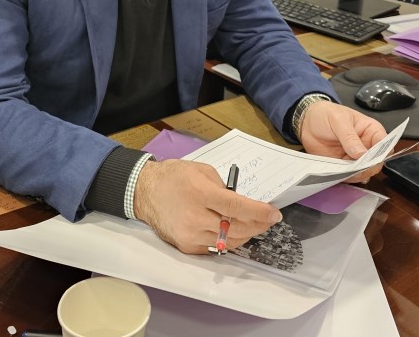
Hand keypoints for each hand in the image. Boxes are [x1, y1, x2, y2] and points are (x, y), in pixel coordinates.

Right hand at [133, 159, 281, 253]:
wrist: (145, 191)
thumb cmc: (174, 176)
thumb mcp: (202, 171)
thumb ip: (223, 188)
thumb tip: (241, 203)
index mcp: (201, 194)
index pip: (237, 208)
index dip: (259, 213)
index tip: (274, 214)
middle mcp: (196, 218)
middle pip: (236, 228)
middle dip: (257, 225)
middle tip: (267, 220)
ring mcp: (190, 235)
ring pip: (228, 242)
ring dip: (245, 234)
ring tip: (253, 226)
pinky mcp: (186, 246)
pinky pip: (215, 247)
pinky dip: (228, 241)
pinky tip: (233, 232)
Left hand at [299, 100, 387, 183]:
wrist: (306, 121)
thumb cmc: (326, 114)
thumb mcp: (338, 120)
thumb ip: (349, 136)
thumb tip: (361, 154)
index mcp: (371, 131)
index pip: (385, 145)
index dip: (382, 154)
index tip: (371, 159)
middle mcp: (367, 146)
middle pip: (376, 163)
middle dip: (367, 167)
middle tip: (354, 166)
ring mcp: (356, 158)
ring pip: (364, 173)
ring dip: (356, 174)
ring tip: (343, 169)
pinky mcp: (344, 166)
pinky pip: (349, 176)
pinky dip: (345, 177)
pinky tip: (338, 173)